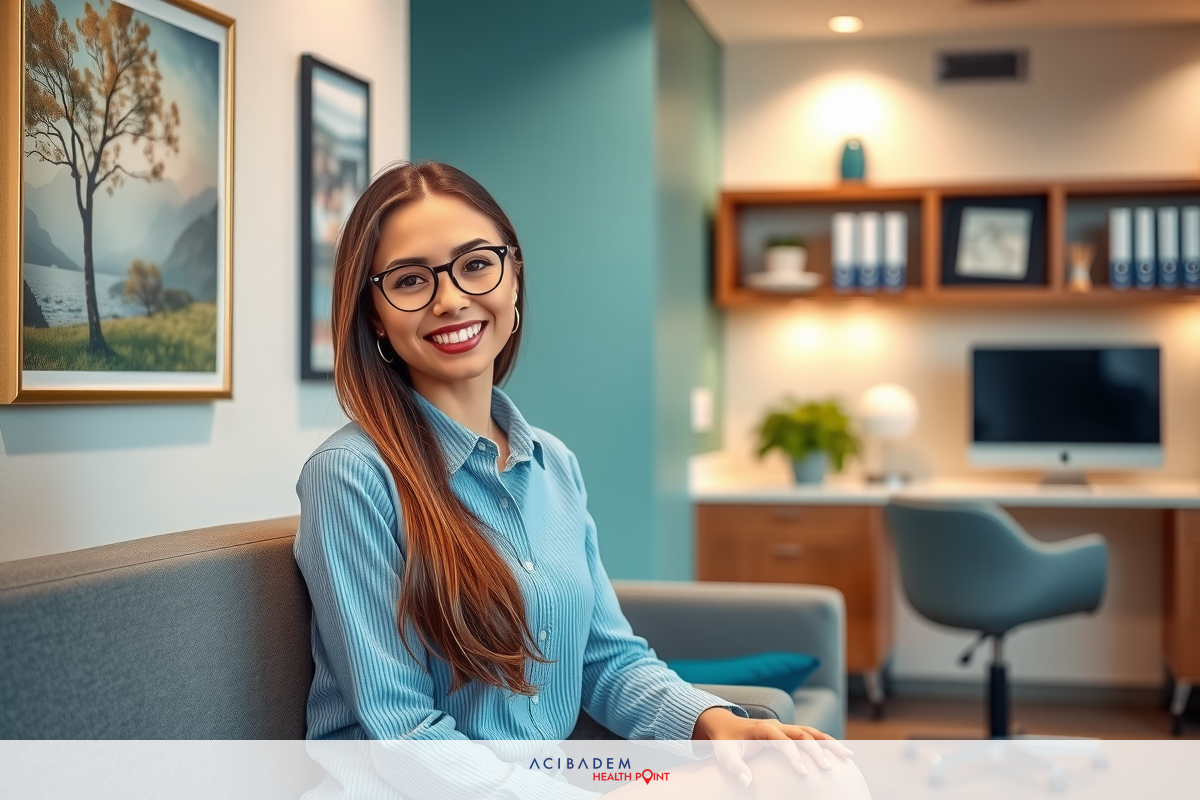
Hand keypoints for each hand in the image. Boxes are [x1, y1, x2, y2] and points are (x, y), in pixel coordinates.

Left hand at [692, 707, 853, 788]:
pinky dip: (826, 743)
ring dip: (830, 743)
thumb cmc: (726, 741)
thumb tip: (745, 782)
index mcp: (764, 729)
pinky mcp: (789, 732)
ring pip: (812, 732)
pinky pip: (811, 735)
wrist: (726, 725)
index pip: (783, 741)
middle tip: (828, 768)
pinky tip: (840, 753)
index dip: (794, 756)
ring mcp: (785, 727)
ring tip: (848, 755)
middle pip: (802, 733)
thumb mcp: (724, 754)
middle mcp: (778, 726)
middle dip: (817, 749)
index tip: (803, 772)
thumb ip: (734, 767)